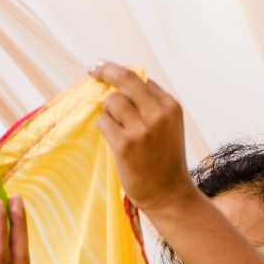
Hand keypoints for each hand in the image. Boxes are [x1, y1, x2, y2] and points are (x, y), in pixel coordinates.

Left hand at [90, 63, 199, 215]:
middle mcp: (158, 113)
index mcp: (170, 106)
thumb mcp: (168, 127)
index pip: (141, 78)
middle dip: (106, 70)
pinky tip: (113, 140)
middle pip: (126, 79)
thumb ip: (151, 106)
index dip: (120, 72)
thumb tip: (121, 84)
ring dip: (107, 112)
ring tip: (117, 129)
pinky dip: (104, 128)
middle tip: (93, 69)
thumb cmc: (165, 161)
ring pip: (111, 101)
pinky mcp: (125, 144)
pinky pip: (104, 122)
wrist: (169, 194)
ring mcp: (142, 129)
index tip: (105, 69)